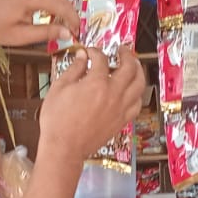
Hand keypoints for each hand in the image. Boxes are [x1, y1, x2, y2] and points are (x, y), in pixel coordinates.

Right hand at [39, 47, 146, 163]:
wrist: (64, 147)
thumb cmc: (58, 122)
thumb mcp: (59, 88)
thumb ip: (73, 69)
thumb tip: (81, 57)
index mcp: (96, 83)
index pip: (101, 59)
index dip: (95, 52)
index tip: (90, 52)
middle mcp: (113, 94)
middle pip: (129, 67)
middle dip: (126, 55)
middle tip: (122, 50)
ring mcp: (120, 108)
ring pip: (139, 84)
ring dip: (139, 71)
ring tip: (135, 65)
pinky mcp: (121, 121)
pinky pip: (137, 104)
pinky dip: (137, 94)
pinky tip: (134, 91)